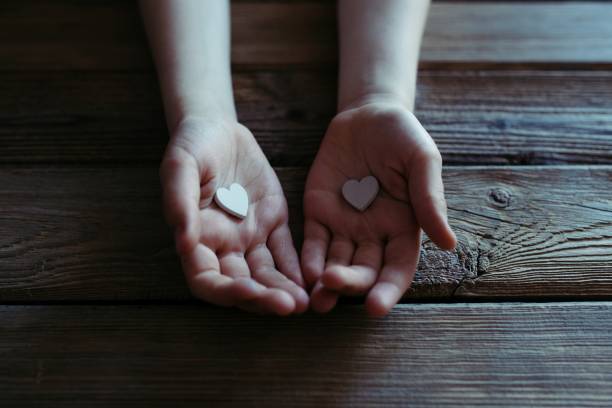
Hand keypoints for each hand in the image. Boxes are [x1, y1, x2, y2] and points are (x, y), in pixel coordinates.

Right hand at [161, 117, 307, 314]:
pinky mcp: (273, 222)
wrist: (219, 128)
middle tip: (288, 307)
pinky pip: (286, 251)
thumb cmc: (192, 146)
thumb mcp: (180, 166)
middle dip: (264, 299)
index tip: (249, 292)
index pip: (207, 280)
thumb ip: (179, 201)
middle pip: (242, 284)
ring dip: (284, 290)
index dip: (226, 293)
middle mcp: (224, 245)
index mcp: (196, 238)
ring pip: (267, 273)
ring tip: (305, 303)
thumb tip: (184, 241)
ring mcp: (250, 236)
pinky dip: (297, 267)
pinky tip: (311, 280)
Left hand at [302, 100, 455, 315]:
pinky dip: (308, 258)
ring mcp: (344, 226)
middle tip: (333, 288)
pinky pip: (313, 240)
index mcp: (403, 228)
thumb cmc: (403, 136)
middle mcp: (373, 234)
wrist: (368, 114)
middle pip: (363, 270)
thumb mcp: (422, 160)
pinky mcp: (319, 212)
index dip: (388, 290)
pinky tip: (303, 272)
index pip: (396, 268)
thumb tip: (448, 243)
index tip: (376, 307)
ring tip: (315, 299)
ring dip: (325, 282)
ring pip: (335, 262)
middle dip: (350, 284)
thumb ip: (430, 198)